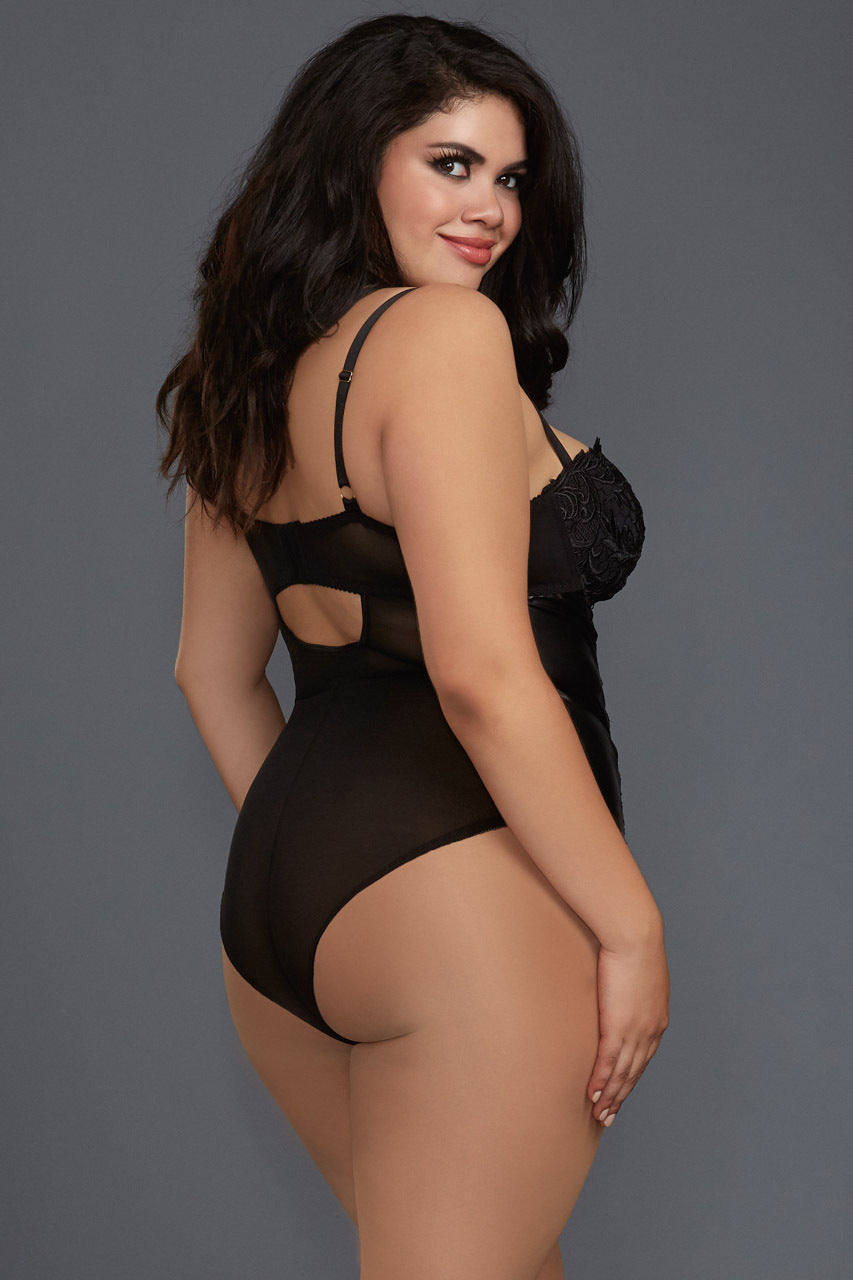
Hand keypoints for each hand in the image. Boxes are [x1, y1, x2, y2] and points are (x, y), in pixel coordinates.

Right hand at [587, 934, 669, 1125]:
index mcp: (657, 1018)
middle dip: (622, 1094)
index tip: (623, 1091)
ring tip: (600, 1114)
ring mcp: (635, 1031)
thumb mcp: (639, 969)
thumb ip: (632, 983)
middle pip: (634, 1071)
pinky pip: (608, 1063)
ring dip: (611, 1096)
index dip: (632, 1077)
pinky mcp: (618, 1027)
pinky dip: (601, 1082)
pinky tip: (592, 1095)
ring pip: (622, 1073)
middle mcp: (650, 1031)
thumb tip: (620, 980)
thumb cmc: (634, 942)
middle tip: (610, 1115)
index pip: (644, 1057)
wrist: (635, 935)